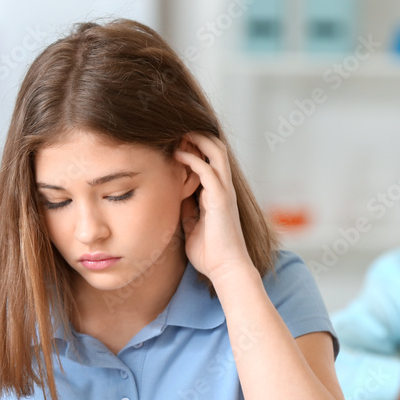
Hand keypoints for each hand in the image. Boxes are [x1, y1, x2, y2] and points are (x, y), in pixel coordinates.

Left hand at [174, 133, 253, 282]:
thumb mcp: (192, 227)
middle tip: (177, 129)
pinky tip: (177, 154)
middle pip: (217, 149)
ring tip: (178, 133)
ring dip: (197, 140)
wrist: (225, 269)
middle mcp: (224, 188)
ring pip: (216, 153)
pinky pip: (208, 171)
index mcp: (218, 194)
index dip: (195, 146)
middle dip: (198, 135)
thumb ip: (187, 210)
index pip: (211, 160)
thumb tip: (175, 199)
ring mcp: (224, 192)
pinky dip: (192, 159)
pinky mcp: (221, 199)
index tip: (174, 139)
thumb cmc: (210, 253)